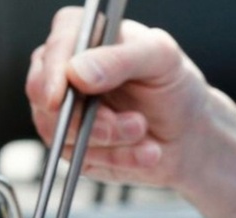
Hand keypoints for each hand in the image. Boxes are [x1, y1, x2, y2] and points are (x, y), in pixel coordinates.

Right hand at [25, 7, 217, 189]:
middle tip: (135, 124)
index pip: (54, 50)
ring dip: (112, 142)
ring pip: (62, 134)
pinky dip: (118, 160)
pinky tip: (145, 152)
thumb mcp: (161, 59)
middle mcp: (66, 74)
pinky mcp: (74, 147)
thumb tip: (77, 72)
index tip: (61, 99)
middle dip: (92, 120)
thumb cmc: (174, 87)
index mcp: (84, 38)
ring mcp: (67, 113)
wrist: (189, 134)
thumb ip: (120, 59)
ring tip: (145, 131)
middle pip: (46, 98)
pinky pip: (81, 160)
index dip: (52, 76)